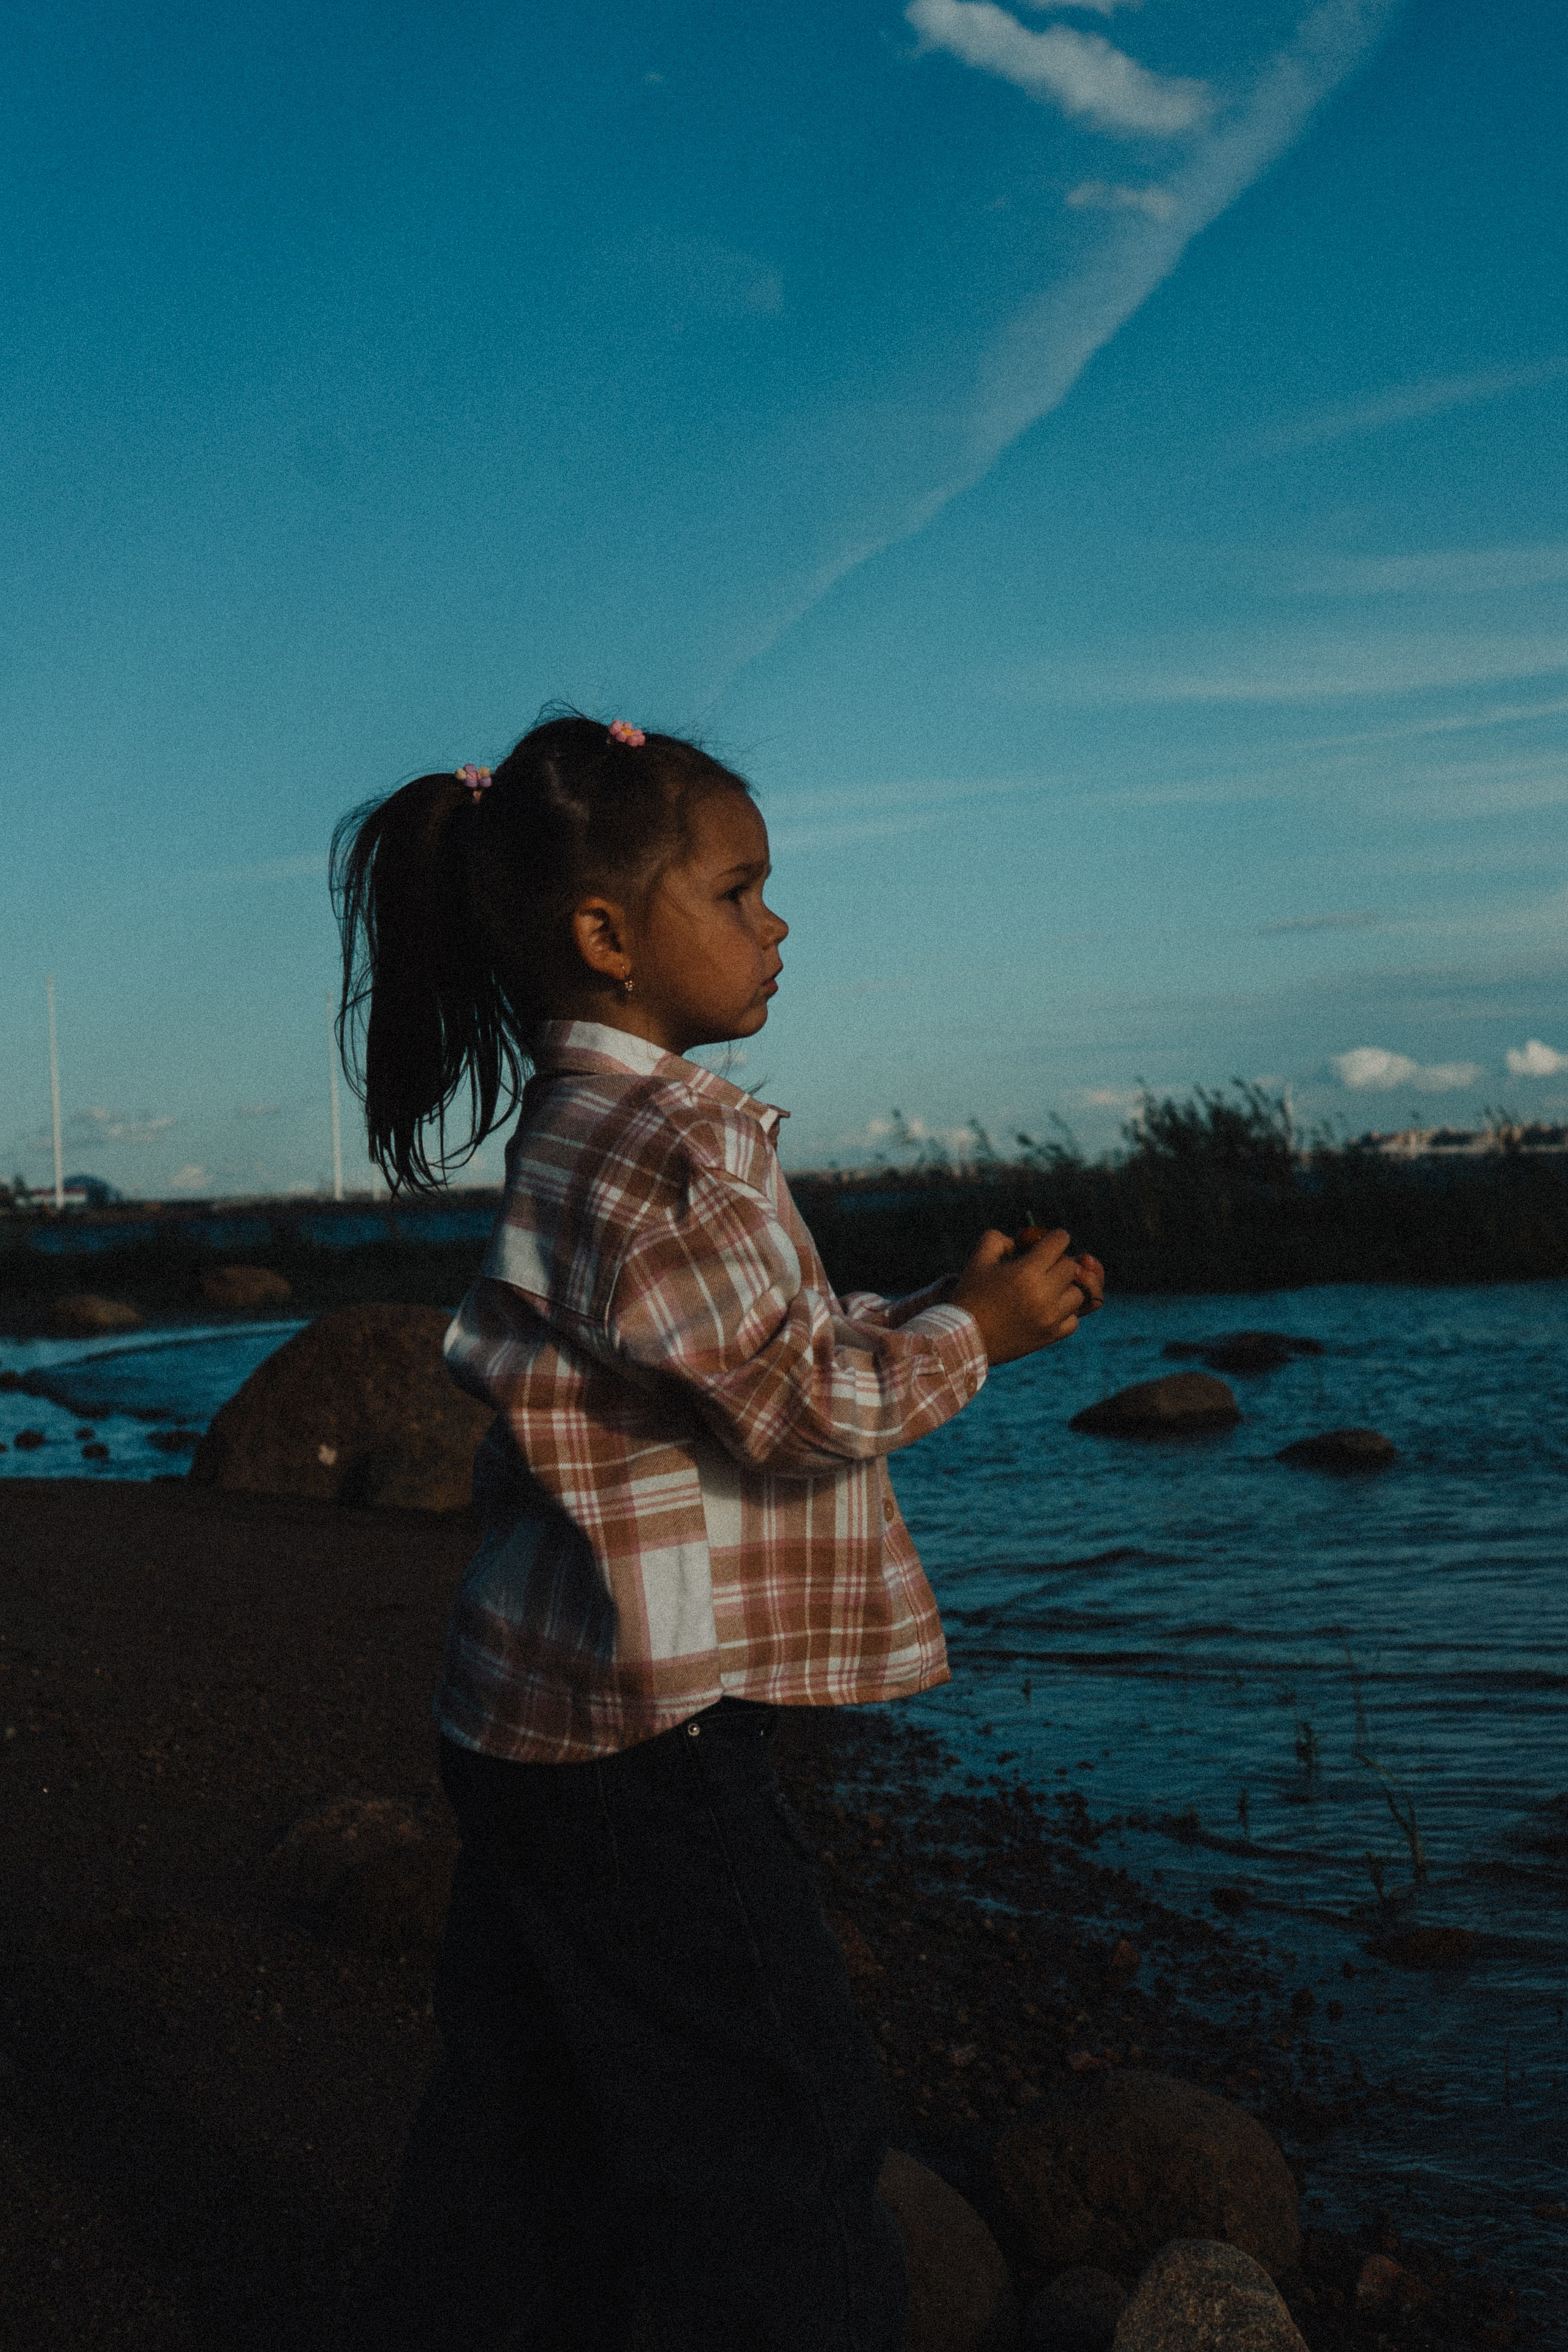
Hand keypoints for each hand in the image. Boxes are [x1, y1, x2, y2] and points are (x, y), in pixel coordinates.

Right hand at [952, 1229, 1102, 1367]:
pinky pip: (1074, 1320)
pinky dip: (1065, 1313)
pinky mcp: (1050, 1336)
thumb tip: (1019, 1242)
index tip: (1051, 1241)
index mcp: (1026, 1272)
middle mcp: (1043, 1294)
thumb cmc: (970, 1295)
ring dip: (1065, 1288)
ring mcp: (1050, 1317)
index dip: (1056, 1237)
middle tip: (1043, 1267)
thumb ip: (998, 1239)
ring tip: (1047, 1289)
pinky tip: (1048, 1309)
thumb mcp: (978, 1259)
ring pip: (1077, 1294)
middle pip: (1070, 1267)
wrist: (964, 1338)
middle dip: (1058, 1262)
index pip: (1059, 1242)